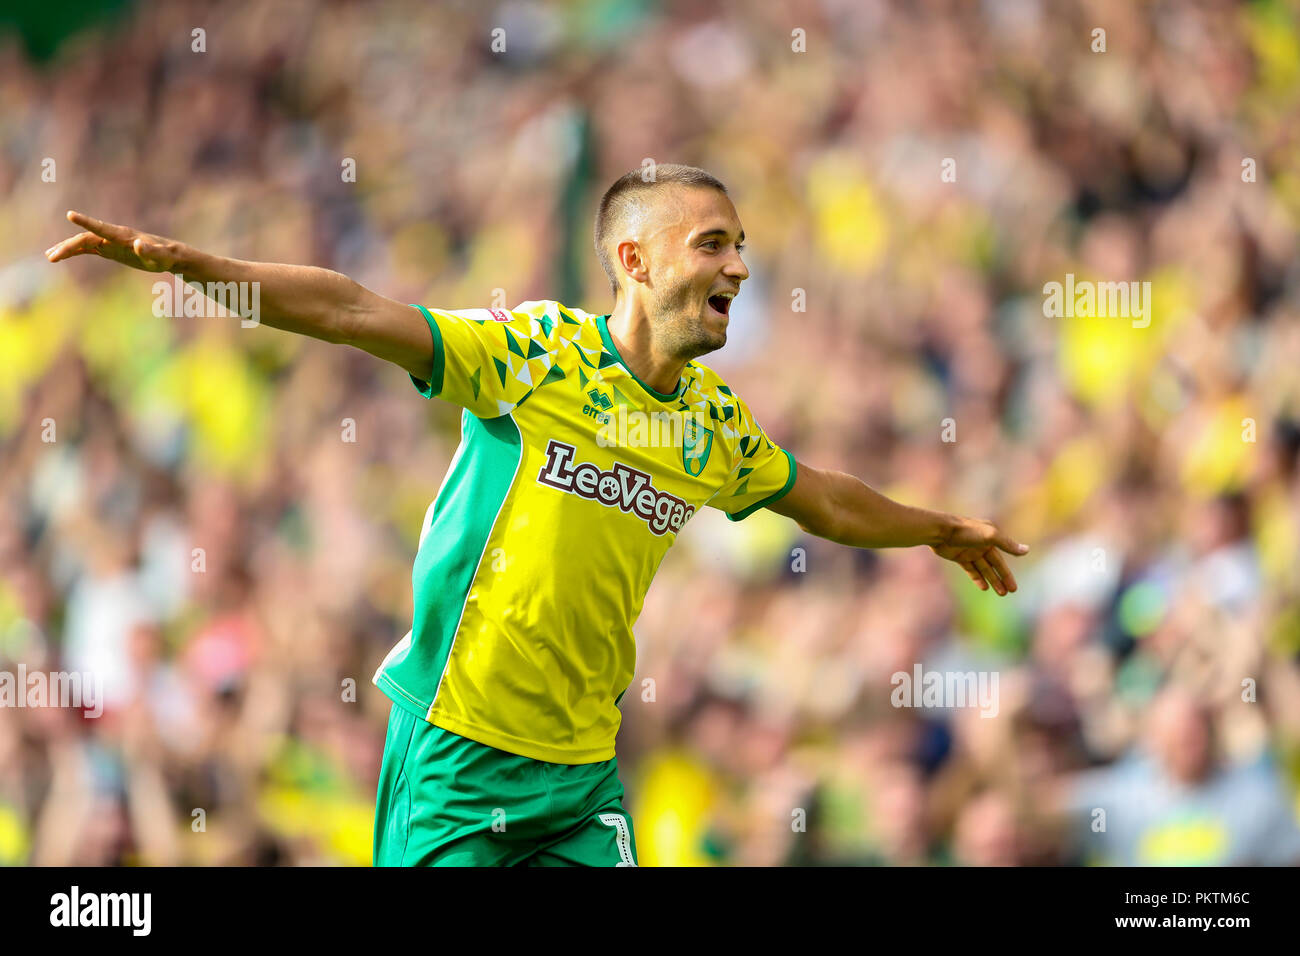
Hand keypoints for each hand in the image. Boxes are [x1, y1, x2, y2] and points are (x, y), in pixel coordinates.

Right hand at [45, 210, 184, 272]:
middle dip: (69, 246)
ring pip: (83, 243)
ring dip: (66, 249)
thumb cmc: (166, 256)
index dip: (86, 221)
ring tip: (50, 256)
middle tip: (52, 256)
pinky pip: (87, 249)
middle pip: (86, 238)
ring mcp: (109, 242)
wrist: (169, 255)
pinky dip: (74, 252)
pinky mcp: (109, 249)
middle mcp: (113, 236)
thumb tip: (138, 244)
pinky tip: (61, 256)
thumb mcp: (161, 257)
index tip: (70, 214)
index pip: (101, 228)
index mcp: (123, 236)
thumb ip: (150, 251)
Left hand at [931, 517, 1027, 595]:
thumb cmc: (966, 531)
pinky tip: (984, 587)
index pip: (1002, 559)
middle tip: (1010, 592)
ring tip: (1001, 593)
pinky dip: (977, 578)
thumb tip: (1027, 550)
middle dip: (1002, 579)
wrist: (940, 530)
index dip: (1008, 574)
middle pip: (995, 565)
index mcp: (991, 538)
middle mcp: (982, 544)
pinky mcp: (959, 556)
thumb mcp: (990, 536)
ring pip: (984, 569)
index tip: (1014, 587)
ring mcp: (970, 551)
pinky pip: (971, 569)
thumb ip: (1007, 544)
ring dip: (992, 580)